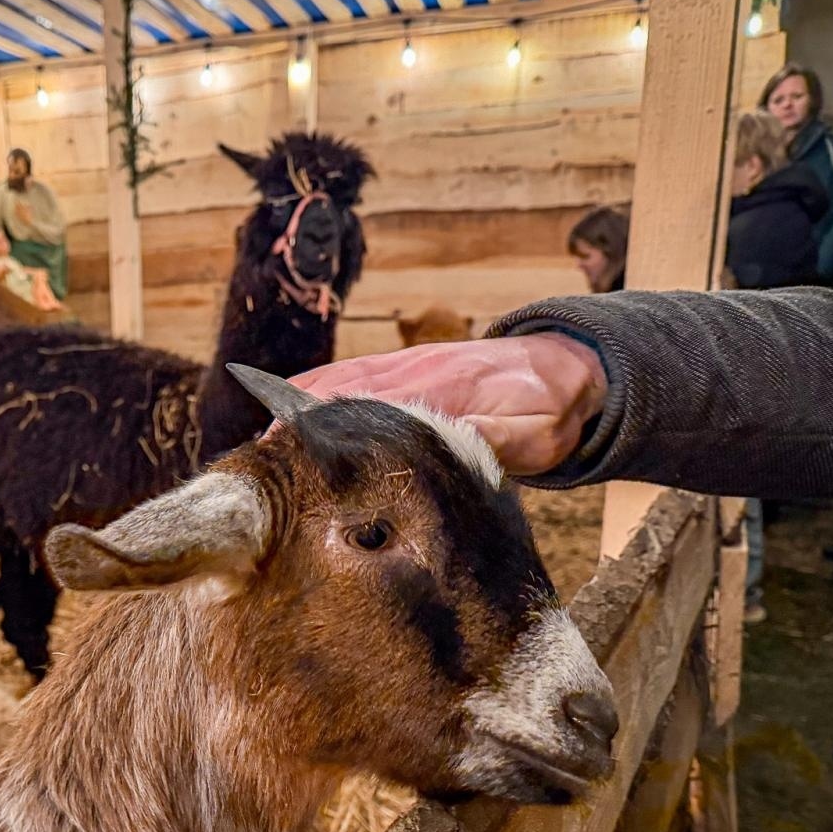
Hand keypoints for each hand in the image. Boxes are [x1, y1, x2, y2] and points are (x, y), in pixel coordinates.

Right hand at [289, 333, 607, 474]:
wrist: (574, 371)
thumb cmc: (551, 411)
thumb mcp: (528, 433)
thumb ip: (480, 436)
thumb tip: (431, 441)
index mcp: (435, 388)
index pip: (363, 404)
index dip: (321, 428)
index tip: (285, 453)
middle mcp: (410, 371)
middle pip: (333, 390)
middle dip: (292, 421)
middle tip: (258, 463)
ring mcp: (403, 368)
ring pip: (333, 382)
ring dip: (294, 408)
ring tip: (262, 448)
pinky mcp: (403, 373)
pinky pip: (346, 379)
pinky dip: (312, 395)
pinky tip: (288, 419)